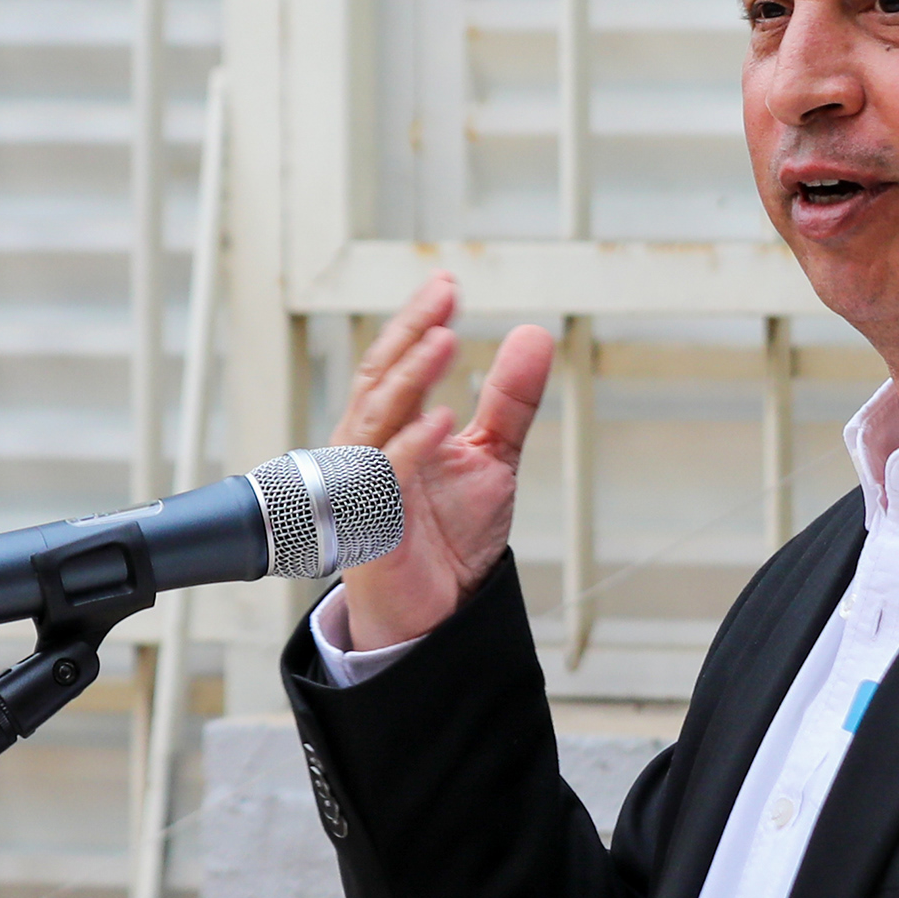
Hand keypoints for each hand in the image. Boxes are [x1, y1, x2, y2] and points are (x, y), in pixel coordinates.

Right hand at [326, 276, 551, 649]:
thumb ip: (509, 399)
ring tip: (444, 341)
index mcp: (390, 428)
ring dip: (409, 379)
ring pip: (377, 419)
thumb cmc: (449, 537)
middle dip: (409, 335)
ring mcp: (366, 486)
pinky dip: (411, 447)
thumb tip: (533, 336)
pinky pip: (387, 478)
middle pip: (380, 379)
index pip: (396, 362)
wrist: (437, 612)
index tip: (447, 285)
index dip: (417, 321)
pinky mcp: (374, 526)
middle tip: (443, 301)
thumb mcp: (492, 456)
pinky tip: (442, 419)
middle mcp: (368, 450)